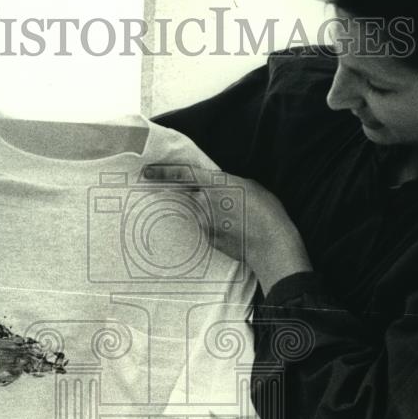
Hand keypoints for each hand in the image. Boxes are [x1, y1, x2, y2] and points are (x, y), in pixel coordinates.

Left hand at [142, 164, 311, 294]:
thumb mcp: (248, 186)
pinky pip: (204, 226)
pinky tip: (233, 229)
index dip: (161, 173)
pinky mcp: (207, 239)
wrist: (272, 246)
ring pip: (196, 212)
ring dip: (206, 212)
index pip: (181, 176)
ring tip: (231, 217)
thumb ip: (226, 183)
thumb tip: (216, 187)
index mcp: (214, 184)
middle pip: (187, 195)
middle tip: (211, 199)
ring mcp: (204, 223)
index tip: (145, 172)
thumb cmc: (267, 212)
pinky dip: (213, 225)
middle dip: (190, 195)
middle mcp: (203, 203)